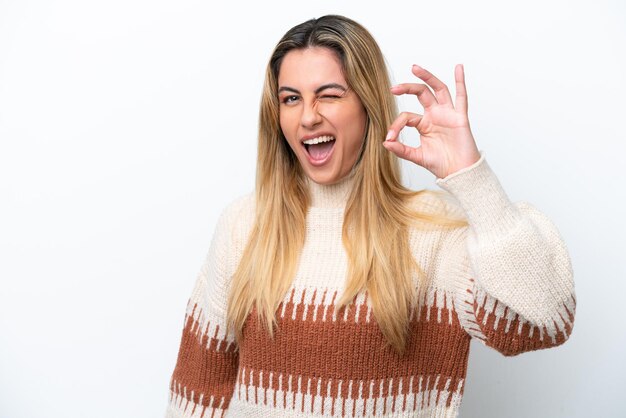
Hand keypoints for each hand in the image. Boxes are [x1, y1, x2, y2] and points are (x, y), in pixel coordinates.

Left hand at [382, 64, 480, 178]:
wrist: (458, 173)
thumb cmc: (440, 164)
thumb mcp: (417, 156)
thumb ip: (401, 149)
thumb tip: (385, 143)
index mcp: (424, 124)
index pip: (407, 116)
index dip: (396, 125)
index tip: (389, 138)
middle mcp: (435, 115)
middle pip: (421, 93)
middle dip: (407, 88)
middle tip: (393, 88)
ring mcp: (448, 114)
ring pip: (438, 89)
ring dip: (427, 77)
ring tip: (415, 68)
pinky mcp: (460, 118)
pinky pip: (462, 97)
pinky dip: (461, 81)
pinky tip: (458, 68)